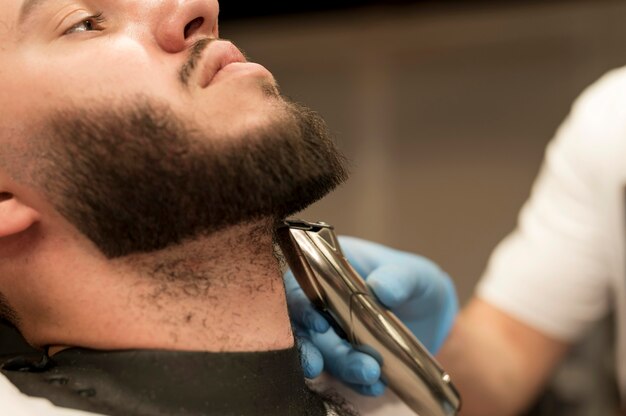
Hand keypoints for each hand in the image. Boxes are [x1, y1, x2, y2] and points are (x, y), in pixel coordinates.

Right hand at [286, 236, 457, 395]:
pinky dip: (355, 383)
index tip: (320, 326)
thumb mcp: (415, 274)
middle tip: (360, 363)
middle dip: (327, 349)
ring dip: (343, 368)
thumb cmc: (416, 283)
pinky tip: (375, 386)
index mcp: (328, 270)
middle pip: (306, 328)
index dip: (302, 308)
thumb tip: (380, 289)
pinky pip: (340, 375)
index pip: (300, 287)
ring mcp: (330, 333)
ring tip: (372, 376)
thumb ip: (399, 278)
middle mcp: (321, 302)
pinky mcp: (343, 358)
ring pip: (322, 353)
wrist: (432, 315)